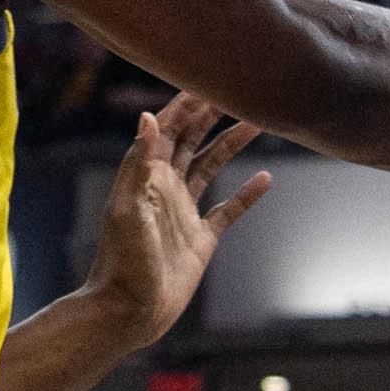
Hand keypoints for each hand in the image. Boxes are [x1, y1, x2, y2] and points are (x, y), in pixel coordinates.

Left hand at [79, 95, 272, 345]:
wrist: (129, 311)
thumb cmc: (123, 262)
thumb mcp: (129, 208)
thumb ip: (139, 163)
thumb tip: (147, 117)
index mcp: (146, 175)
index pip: (168, 128)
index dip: (186, 103)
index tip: (208, 79)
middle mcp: (165, 187)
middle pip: (191, 139)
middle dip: (211, 113)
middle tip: (238, 88)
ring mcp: (184, 211)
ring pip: (211, 166)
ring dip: (231, 143)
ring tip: (258, 121)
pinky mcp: (200, 238)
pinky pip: (228, 209)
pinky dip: (247, 194)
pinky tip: (265, 178)